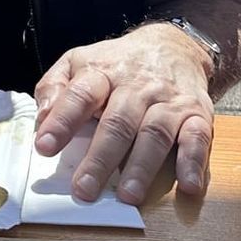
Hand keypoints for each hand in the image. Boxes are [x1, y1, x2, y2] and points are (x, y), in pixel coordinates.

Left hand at [32, 24, 214, 203]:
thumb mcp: (77, 62)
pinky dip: (194, 162)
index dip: (61, 121)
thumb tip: (42, 119)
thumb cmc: (116, 63)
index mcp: (101, 73)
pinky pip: (198, 137)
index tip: (44, 146)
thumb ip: (54, 88)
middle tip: (84, 189)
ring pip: (155, 134)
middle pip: (118, 123)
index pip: (79, 95)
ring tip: (128, 196)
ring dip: (142, 167)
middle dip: (100, 159)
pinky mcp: (197, 114)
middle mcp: (136, 87)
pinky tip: (188, 185)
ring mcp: (168, 101)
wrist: (172, 45)